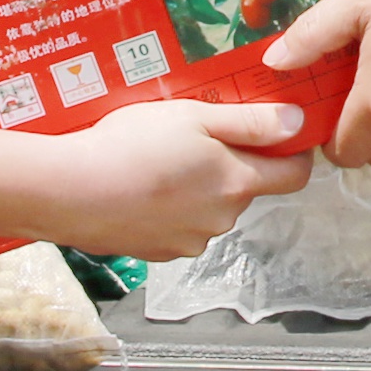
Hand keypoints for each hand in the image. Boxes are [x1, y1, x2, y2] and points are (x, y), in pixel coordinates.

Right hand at [40, 97, 312, 259]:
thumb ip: (251, 122)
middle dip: (230, 165)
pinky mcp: (160, 254)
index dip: (292, 153)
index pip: (295, 177)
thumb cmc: (132, 145)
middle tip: (193, 136)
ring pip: (210, 209)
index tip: (275, 133)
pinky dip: (169, 209)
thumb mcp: (194, 116)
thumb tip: (300, 124)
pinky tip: (141, 188)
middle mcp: (222, 220)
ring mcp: (190, 241)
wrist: (70, 191)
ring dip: (197, 188)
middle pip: (246, 189)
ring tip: (158, 161)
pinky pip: (179, 226)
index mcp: (237, 183)